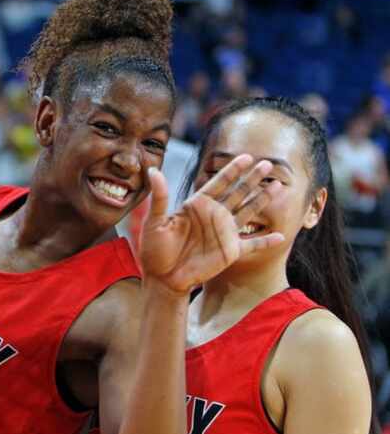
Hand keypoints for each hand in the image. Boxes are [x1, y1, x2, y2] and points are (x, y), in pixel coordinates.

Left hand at [138, 155, 284, 294]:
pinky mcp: (230, 251)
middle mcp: (214, 215)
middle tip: (268, 163)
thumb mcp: (155, 221)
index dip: (232, 170)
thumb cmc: (154, 248)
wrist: (162, 277)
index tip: (246, 157)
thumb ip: (159, 197)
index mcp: (197, 205)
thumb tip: (153, 171)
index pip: (218, 183)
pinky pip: (252, 244)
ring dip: (263, 199)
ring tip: (278, 186)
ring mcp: (224, 233)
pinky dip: (266, 241)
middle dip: (253, 178)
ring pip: (249, 211)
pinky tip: (281, 235)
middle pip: (238, 192)